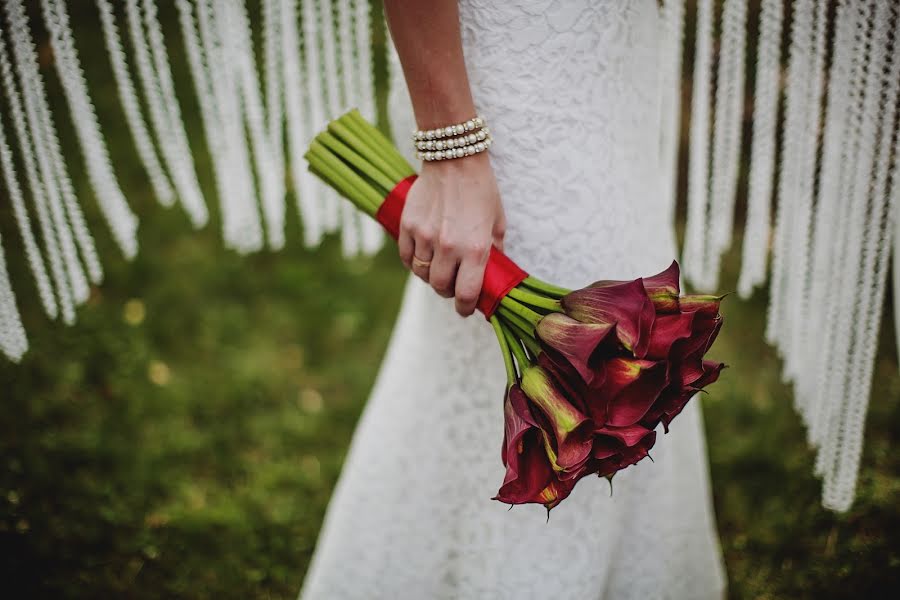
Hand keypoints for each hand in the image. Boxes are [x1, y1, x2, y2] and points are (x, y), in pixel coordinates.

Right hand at [398, 152, 506, 316]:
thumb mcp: (497, 220)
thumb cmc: (481, 189)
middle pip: (440, 287)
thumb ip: (495, 250)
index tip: (465, 308)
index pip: (466, 294)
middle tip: (452, 286)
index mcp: (475, 248)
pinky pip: (406, 257)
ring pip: (422, 273)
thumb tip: (493, 273)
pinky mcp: (408, 225)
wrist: (454, 158)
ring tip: (438, 268)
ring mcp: (425, 236)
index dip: (465, 307)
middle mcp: (448, 247)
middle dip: (447, 292)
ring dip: (430, 276)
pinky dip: (413, 262)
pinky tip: (422, 256)